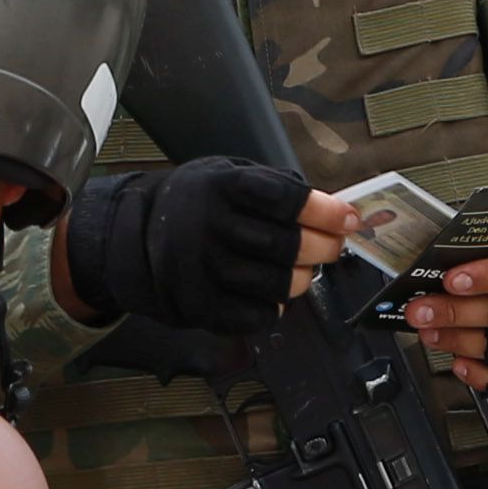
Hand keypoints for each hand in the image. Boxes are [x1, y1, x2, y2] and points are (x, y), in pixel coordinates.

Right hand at [59, 159, 351, 337]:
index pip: (283, 199)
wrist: (138, 237)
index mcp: (220, 186)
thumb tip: (333, 211)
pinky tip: (272, 293)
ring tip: (303, 270)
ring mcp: (202, 268)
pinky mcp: (200, 304)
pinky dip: (275, 306)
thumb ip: (275, 188)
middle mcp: (209, 225)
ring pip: (276, 283)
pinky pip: (256, 314)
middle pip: (285, 244)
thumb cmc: (199, 203)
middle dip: (323, 248)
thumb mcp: (228, 174)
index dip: (323, 211)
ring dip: (301, 279)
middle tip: (334, 247)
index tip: (349, 219)